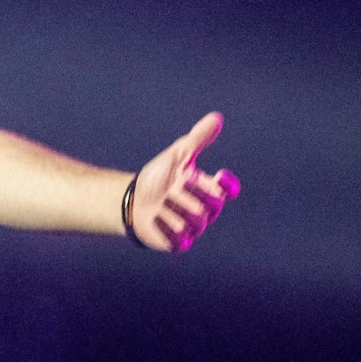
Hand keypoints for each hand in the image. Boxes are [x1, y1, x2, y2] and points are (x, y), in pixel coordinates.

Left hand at [128, 111, 239, 253]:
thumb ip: (197, 139)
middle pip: (212, 205)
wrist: (132, 200)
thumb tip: (216, 117)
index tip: (217, 175)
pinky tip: (155, 217)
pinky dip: (166, 227)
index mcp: (208, 189)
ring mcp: (192, 228)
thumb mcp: (177, 155)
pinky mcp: (178, 243)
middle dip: (192, 193)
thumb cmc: (159, 177)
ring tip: (162, 202)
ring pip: (194, 222)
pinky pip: (180, 241)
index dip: (226, 185)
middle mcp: (205, 210)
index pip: (228, 190)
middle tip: (177, 184)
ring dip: (174, 208)